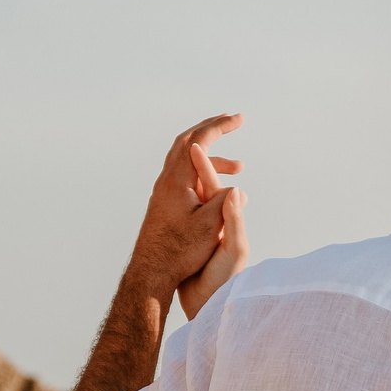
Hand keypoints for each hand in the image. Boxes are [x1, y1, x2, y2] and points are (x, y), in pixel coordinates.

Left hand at [124, 113, 247, 316]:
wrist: (151, 271)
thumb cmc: (180, 251)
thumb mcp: (210, 227)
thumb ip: (225, 202)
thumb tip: (237, 188)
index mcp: (178, 180)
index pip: (199, 141)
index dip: (220, 126)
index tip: (239, 119)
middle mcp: (167, 181)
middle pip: (188, 141)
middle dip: (212, 128)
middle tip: (233, 121)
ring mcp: (164, 191)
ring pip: (186, 158)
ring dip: (211, 155)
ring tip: (238, 167)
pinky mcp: (164, 202)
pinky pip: (185, 174)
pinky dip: (204, 170)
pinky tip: (217, 188)